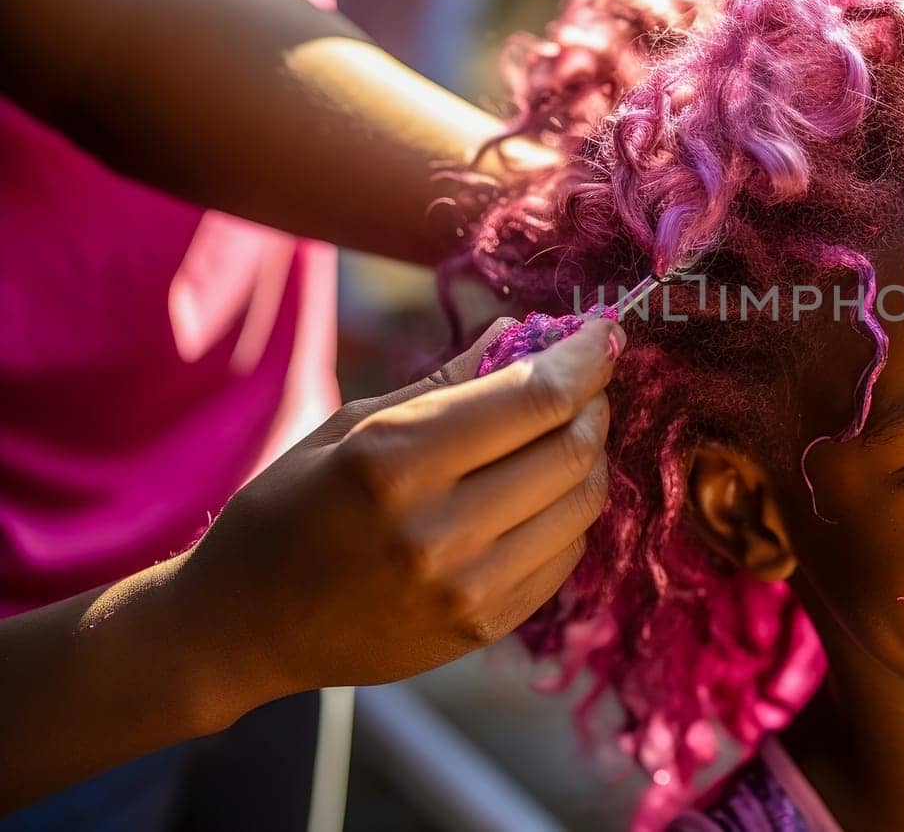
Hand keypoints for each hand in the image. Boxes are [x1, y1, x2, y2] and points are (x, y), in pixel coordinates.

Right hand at [176, 317, 622, 705]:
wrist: (242, 627)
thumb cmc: (289, 508)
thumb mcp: (351, 426)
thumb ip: (447, 381)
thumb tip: (527, 332)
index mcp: (394, 461)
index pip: (535, 397)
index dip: (585, 358)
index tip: (604, 332)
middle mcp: (438, 528)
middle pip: (571, 448)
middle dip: (593, 403)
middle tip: (587, 381)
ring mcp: (467, 587)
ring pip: (582, 503)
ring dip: (588, 457)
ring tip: (564, 434)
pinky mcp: (483, 627)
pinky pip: (566, 556)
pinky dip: (568, 513)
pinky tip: (541, 494)